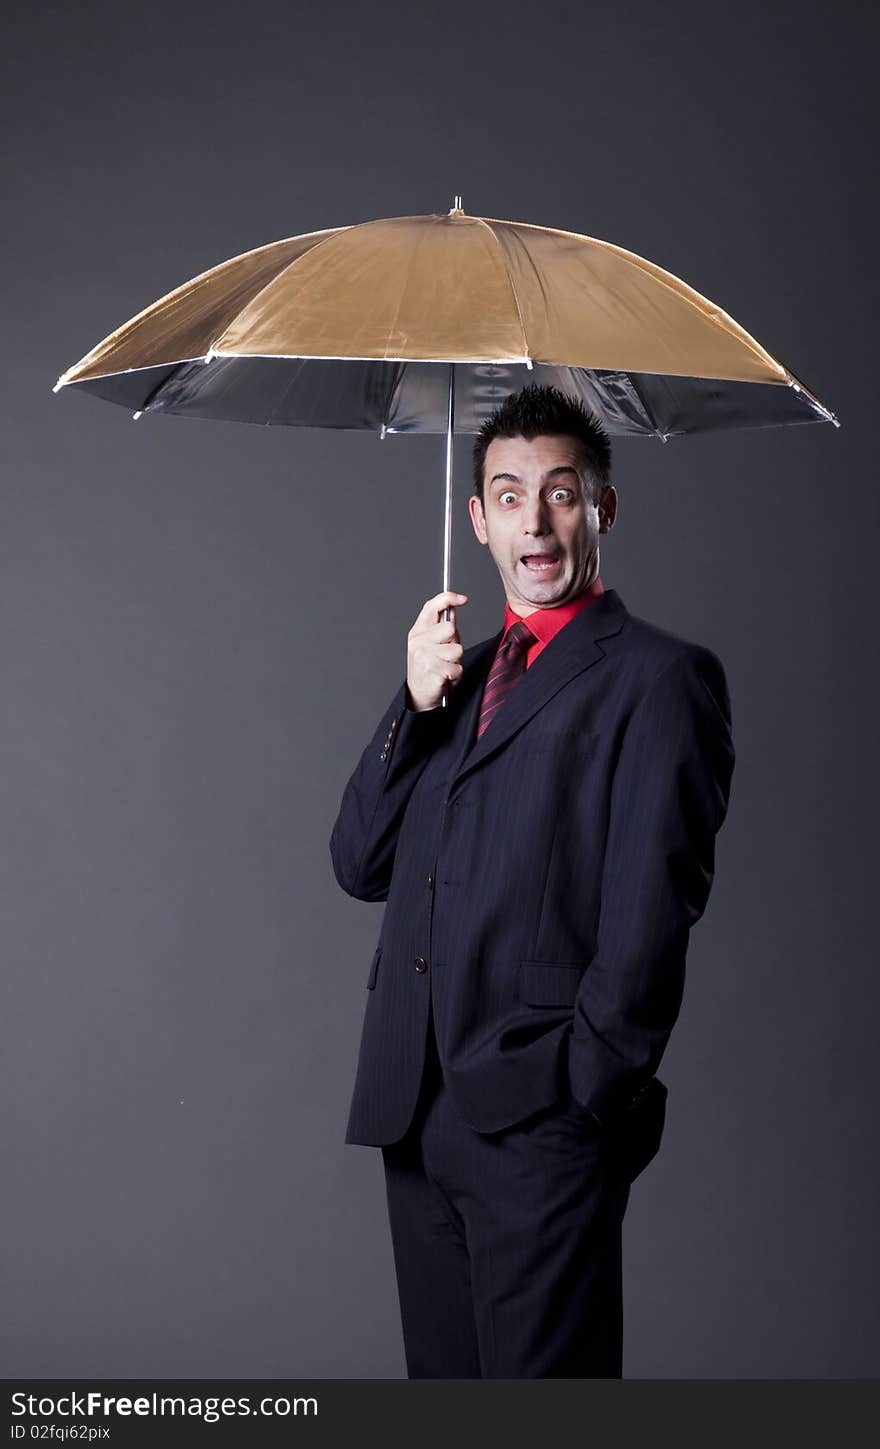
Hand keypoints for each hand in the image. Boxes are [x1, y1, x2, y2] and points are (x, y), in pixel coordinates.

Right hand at [406, 591, 467, 710]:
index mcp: (418, 632)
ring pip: (457, 650)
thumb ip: (441, 626)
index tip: (462, 599)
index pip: (432, 607)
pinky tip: (445, 677)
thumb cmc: (428, 667)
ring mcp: (425, 657)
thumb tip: (453, 607)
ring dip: (456, 661)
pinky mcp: (433, 672)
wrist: (419, 694)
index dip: (448, 599)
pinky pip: (457, 668)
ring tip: (445, 666)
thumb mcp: (430, 644)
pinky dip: (455, 675)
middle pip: (450, 628)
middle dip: (454, 641)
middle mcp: (419, 642)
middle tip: (446, 653)